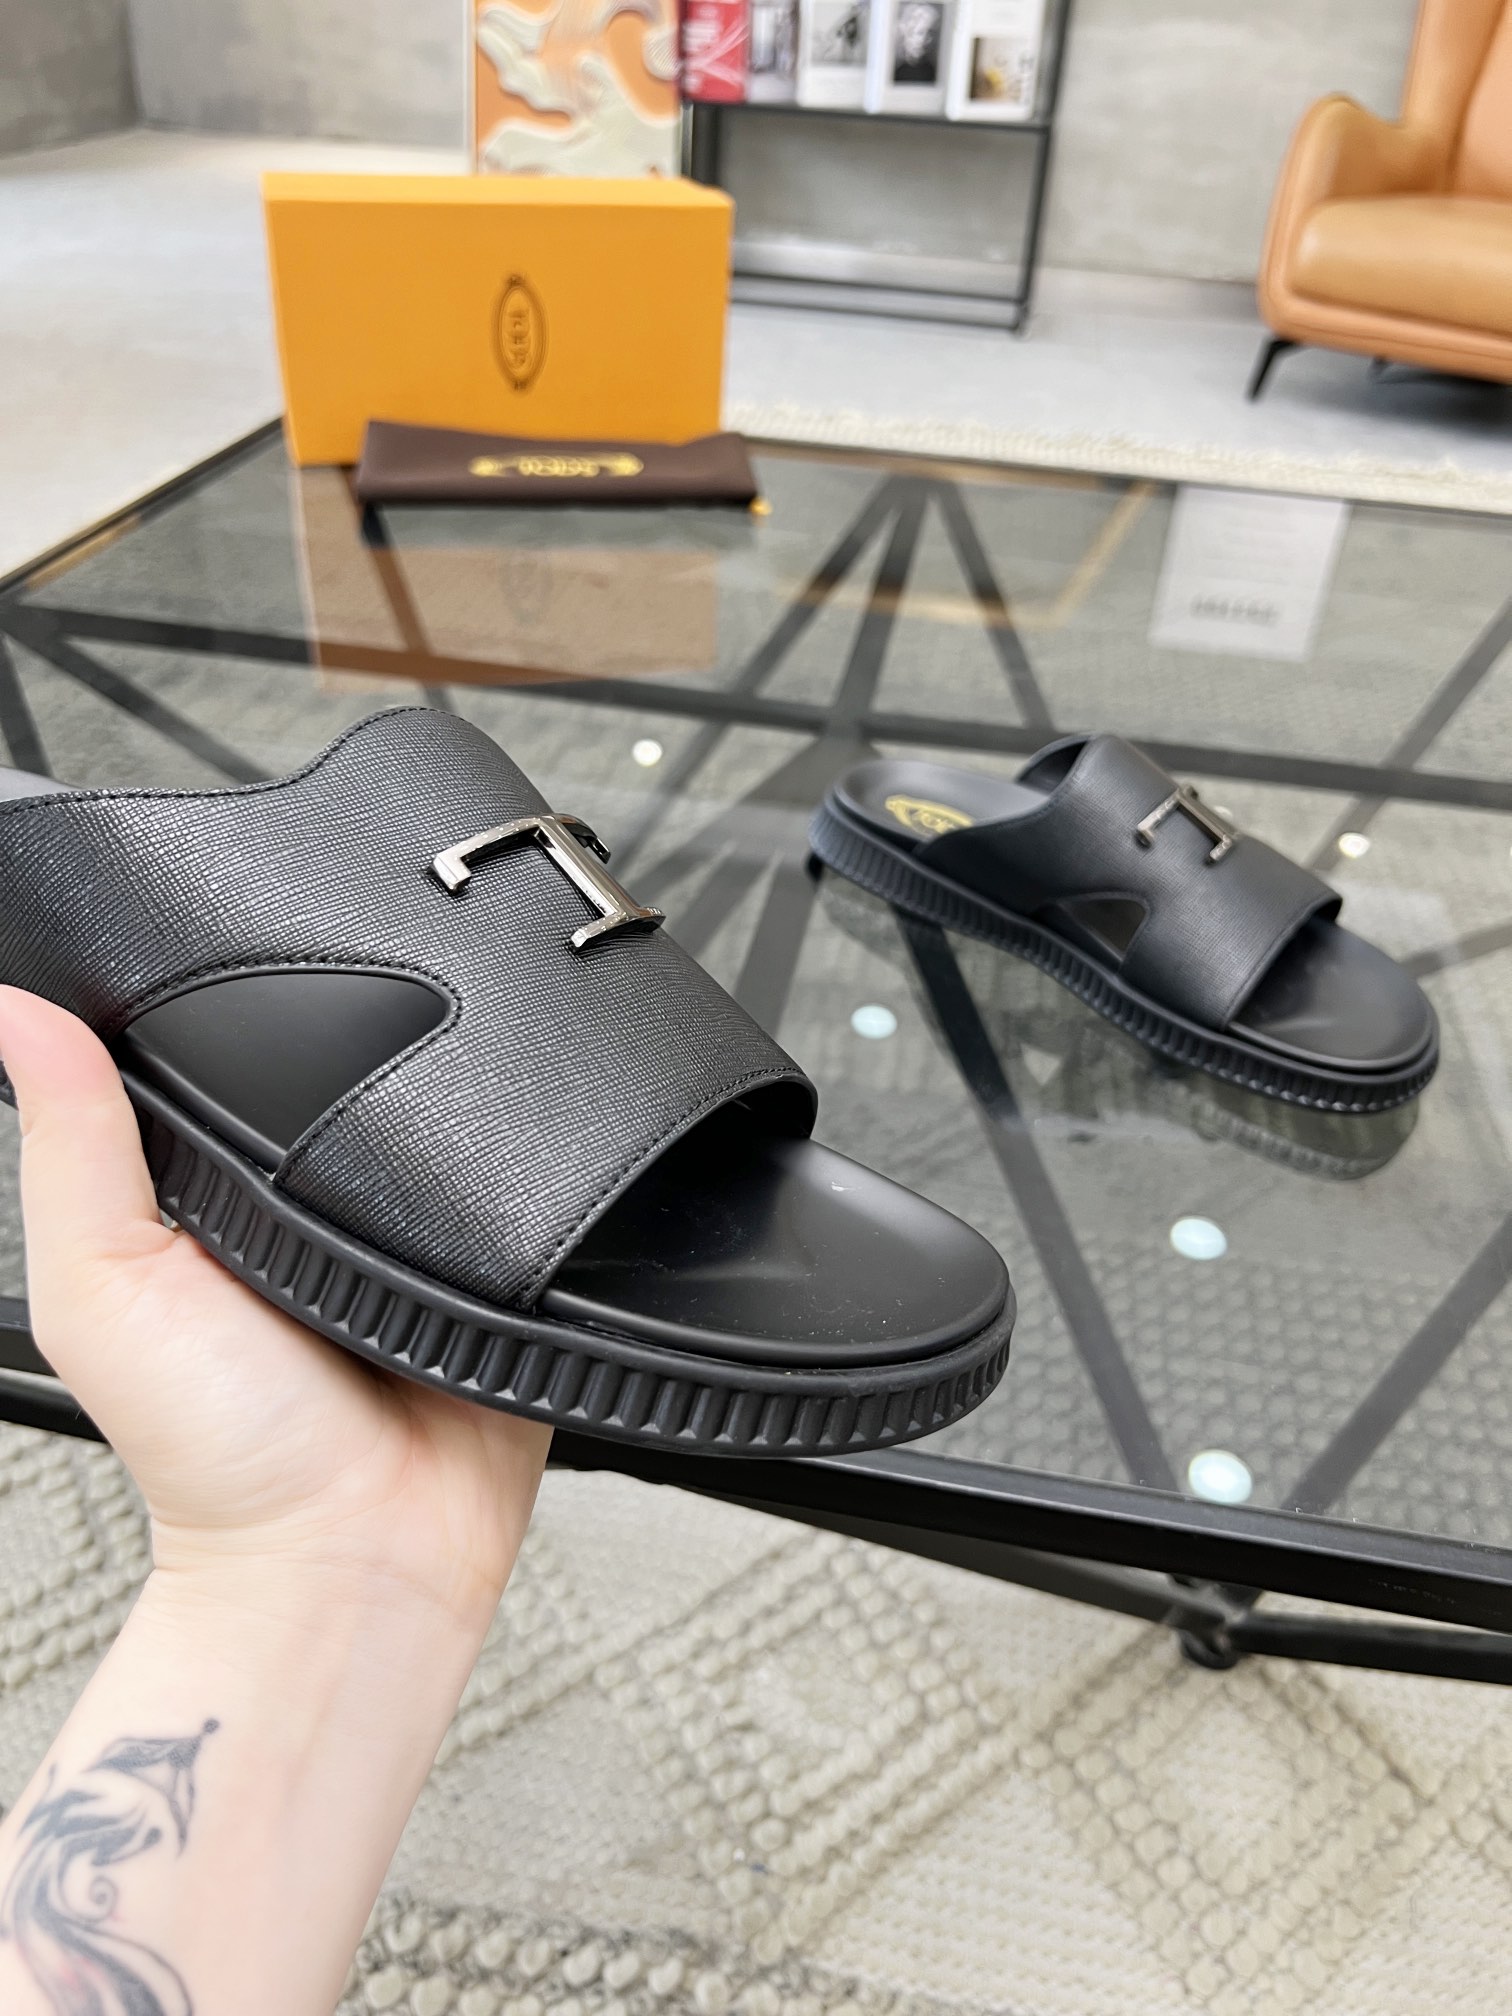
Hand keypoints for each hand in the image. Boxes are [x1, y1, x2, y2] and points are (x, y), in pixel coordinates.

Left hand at [0, 987, 549, 1630]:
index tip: (236, 946)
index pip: (228, 1055)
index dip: (229, 1001)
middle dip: (359, 1047)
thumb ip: (70, 1151)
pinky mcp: (504, 1255)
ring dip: (451, 1106)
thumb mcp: (105, 1286)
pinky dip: (528, 1169)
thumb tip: (13, 1012)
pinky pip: (535, 1182)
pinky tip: (501, 1167)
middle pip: (351, 1071)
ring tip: (418, 1152)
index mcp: (221, 1188)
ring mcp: (415, 1226)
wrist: (358, 1554)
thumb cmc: (219, 1453)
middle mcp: (319, 1199)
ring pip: (453, 1112)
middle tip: (347, 1062)